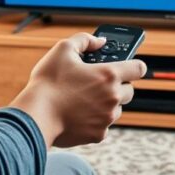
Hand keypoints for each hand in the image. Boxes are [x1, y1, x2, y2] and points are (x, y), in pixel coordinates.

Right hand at [10, 33, 146, 147]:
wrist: (35, 115)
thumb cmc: (48, 82)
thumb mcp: (63, 49)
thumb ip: (85, 40)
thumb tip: (100, 42)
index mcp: (108, 75)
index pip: (139, 68)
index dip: (135, 65)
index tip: (129, 66)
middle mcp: (113, 97)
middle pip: (129, 90)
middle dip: (118, 85)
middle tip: (99, 83)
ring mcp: (107, 118)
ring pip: (117, 109)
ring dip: (107, 104)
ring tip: (85, 99)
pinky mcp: (98, 134)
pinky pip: (103, 125)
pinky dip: (95, 120)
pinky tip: (78, 114)